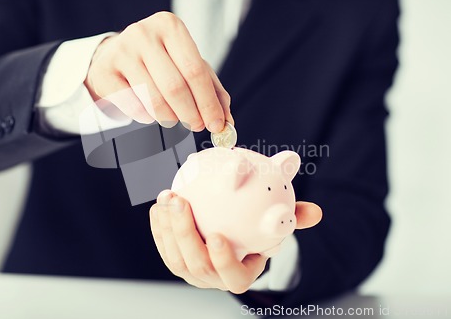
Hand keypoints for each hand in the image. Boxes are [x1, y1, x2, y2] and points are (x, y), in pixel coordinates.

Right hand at [84, 11, 232, 132]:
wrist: (115, 56)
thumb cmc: (160, 62)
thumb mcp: (189, 66)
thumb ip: (212, 90)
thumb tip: (226, 121)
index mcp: (170, 26)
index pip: (195, 70)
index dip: (208, 102)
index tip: (217, 124)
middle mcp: (144, 34)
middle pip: (175, 86)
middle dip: (191, 114)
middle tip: (197, 126)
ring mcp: (121, 52)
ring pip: (153, 99)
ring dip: (169, 117)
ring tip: (174, 119)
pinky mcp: (104, 72)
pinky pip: (132, 106)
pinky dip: (147, 117)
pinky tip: (151, 114)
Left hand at [149, 190, 321, 293]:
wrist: (233, 237)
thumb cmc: (256, 232)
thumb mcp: (275, 224)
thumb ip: (292, 217)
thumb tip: (316, 212)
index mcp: (240, 275)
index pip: (232, 275)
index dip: (224, 260)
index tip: (217, 235)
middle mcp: (214, 279)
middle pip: (196, 264)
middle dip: (184, 233)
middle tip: (181, 201)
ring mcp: (192, 274)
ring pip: (175, 256)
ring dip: (168, 226)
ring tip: (168, 196)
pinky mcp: (176, 261)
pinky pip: (164, 246)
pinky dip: (159, 226)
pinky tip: (159, 203)